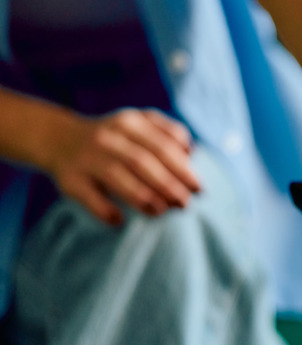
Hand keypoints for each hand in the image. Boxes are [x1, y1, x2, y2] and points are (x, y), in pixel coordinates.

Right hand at [46, 108, 200, 224]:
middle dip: (168, 185)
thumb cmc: (115, 137)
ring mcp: (87, 158)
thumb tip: (192, 153)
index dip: (183, 168)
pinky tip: (120, 220)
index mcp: (129, 123)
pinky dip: (106, 210)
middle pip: (143, 163)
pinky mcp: (70, 179)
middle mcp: (107, 138)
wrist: (59, 138)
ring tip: (162, 211)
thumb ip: (167, 132)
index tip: (198, 187)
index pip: (162, 146)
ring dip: (144, 198)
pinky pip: (90, 198)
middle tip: (184, 203)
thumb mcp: (139, 123)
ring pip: (118, 179)